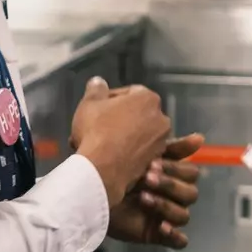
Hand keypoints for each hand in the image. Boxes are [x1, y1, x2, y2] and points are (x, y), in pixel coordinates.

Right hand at [71, 76, 170, 208]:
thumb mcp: (89, 103)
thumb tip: (98, 81)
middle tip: (98, 125)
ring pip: (139, 134)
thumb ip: (96, 89)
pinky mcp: (155, 162)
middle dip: (119, 118)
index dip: (110, 99)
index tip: (97, 108)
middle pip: (137, 114)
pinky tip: (110, 156)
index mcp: (148, 99)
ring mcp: (160, 143)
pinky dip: (128, 152)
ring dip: (123, 136)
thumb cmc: (96, 131)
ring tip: (102, 143)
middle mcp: (161, 119)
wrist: (102, 170)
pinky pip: (140, 152)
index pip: (129, 92)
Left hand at [109, 133, 204, 249]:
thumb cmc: (116, 168)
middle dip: (169, 185)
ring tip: (143, 199)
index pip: (190, 173)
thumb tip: (200, 138)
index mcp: (172, 175)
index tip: (152, 162)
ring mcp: (165, 215)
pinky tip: (161, 226)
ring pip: (184, 215)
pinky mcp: (157, 234)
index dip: (175, 169)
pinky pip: (179, 241)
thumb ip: (173, 147)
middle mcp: (172, 195)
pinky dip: (174, 235)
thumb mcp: (143, 152)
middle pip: (190, 193)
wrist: (90, 190)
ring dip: (166, 207)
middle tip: (144, 178)